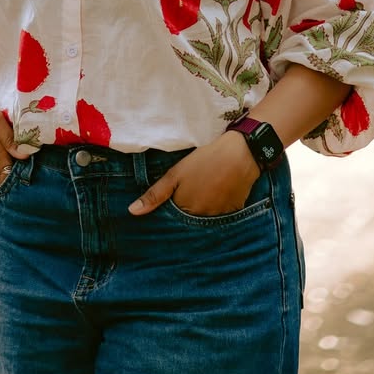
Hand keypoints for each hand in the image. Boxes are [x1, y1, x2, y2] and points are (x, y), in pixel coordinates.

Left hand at [128, 132, 258, 216]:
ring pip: (205, 218)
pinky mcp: (235, 212)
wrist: (241, 153)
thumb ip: (155, 194)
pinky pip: (221, 215)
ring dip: (202, 209)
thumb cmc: (205, 161)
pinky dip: (217, 206)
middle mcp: (203, 219)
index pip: (173, 219)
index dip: (170, 209)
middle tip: (191, 189)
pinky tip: (218, 190)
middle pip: (189, 220)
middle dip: (186, 211)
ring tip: (205, 188)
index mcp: (186, 210)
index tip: (171, 200)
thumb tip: (132, 212)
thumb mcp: (176, 174)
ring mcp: (220, 217)